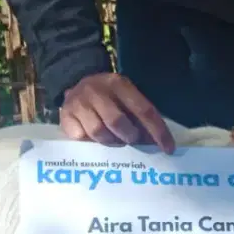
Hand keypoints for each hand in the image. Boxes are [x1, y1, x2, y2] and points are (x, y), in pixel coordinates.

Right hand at [60, 72, 175, 152]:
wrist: (76, 85)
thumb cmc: (109, 99)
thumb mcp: (127, 100)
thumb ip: (141, 118)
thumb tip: (160, 145)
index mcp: (119, 84)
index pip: (144, 110)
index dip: (158, 132)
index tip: (168, 149)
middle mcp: (97, 90)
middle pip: (118, 122)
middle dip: (129, 137)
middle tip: (132, 141)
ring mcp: (79, 102)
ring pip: (99, 132)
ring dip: (110, 142)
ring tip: (113, 140)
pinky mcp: (65, 116)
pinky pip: (81, 137)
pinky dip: (91, 143)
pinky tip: (93, 138)